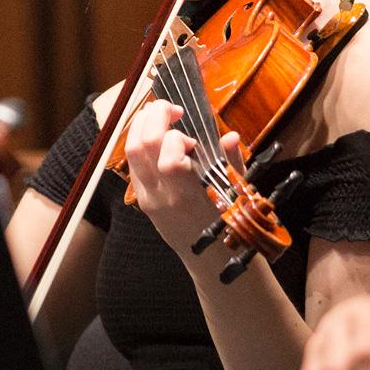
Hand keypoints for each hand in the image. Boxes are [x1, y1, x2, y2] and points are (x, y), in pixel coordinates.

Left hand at [122, 99, 237, 257]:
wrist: (211, 261)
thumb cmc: (229, 227)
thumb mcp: (238, 196)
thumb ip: (231, 164)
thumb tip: (230, 136)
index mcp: (187, 197)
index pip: (169, 159)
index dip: (179, 138)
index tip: (194, 139)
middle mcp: (161, 197)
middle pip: (141, 146)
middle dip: (155, 116)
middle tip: (173, 108)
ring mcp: (148, 198)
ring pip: (131, 151)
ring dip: (142, 124)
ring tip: (162, 115)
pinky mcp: (142, 199)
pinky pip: (133, 163)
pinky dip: (140, 141)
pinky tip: (158, 136)